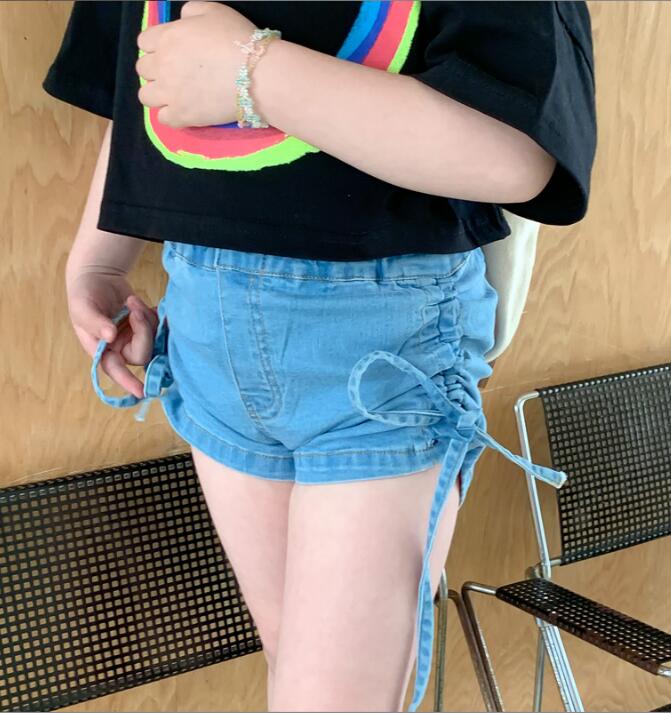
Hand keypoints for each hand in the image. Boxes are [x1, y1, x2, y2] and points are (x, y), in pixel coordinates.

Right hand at [66, 269, 159, 399]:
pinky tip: (143, 305)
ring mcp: (135, 339)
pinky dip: (155, 316)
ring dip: (147, 319)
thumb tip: (110, 337)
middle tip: (134, 307)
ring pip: (153, 340)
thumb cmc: (84, 294)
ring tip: (132, 301)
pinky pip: (159, 329)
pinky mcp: (146, 328)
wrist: (98, 277)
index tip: (142, 392)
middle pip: (142, 354)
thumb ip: (95, 322)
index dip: (128, 382)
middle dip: (143, 330)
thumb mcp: (83, 307)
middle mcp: (119, 349)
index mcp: (101, 350)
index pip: (116, 370)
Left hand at [136, 0, 255, 127]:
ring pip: (146, 95)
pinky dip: (171, 115)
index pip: (144, 42)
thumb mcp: (213, 10)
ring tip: (176, 95)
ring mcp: (170, 93)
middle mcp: (162, 65)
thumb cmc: (238, 39)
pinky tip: (184, 110)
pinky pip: (163, 118)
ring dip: (158, 94)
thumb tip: (182, 21)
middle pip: (143, 69)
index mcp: (167, 37)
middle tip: (176, 74)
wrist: (256, 76)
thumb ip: (190, 12)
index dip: (157, 46)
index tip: (172, 52)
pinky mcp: (181, 116)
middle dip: (156, 69)